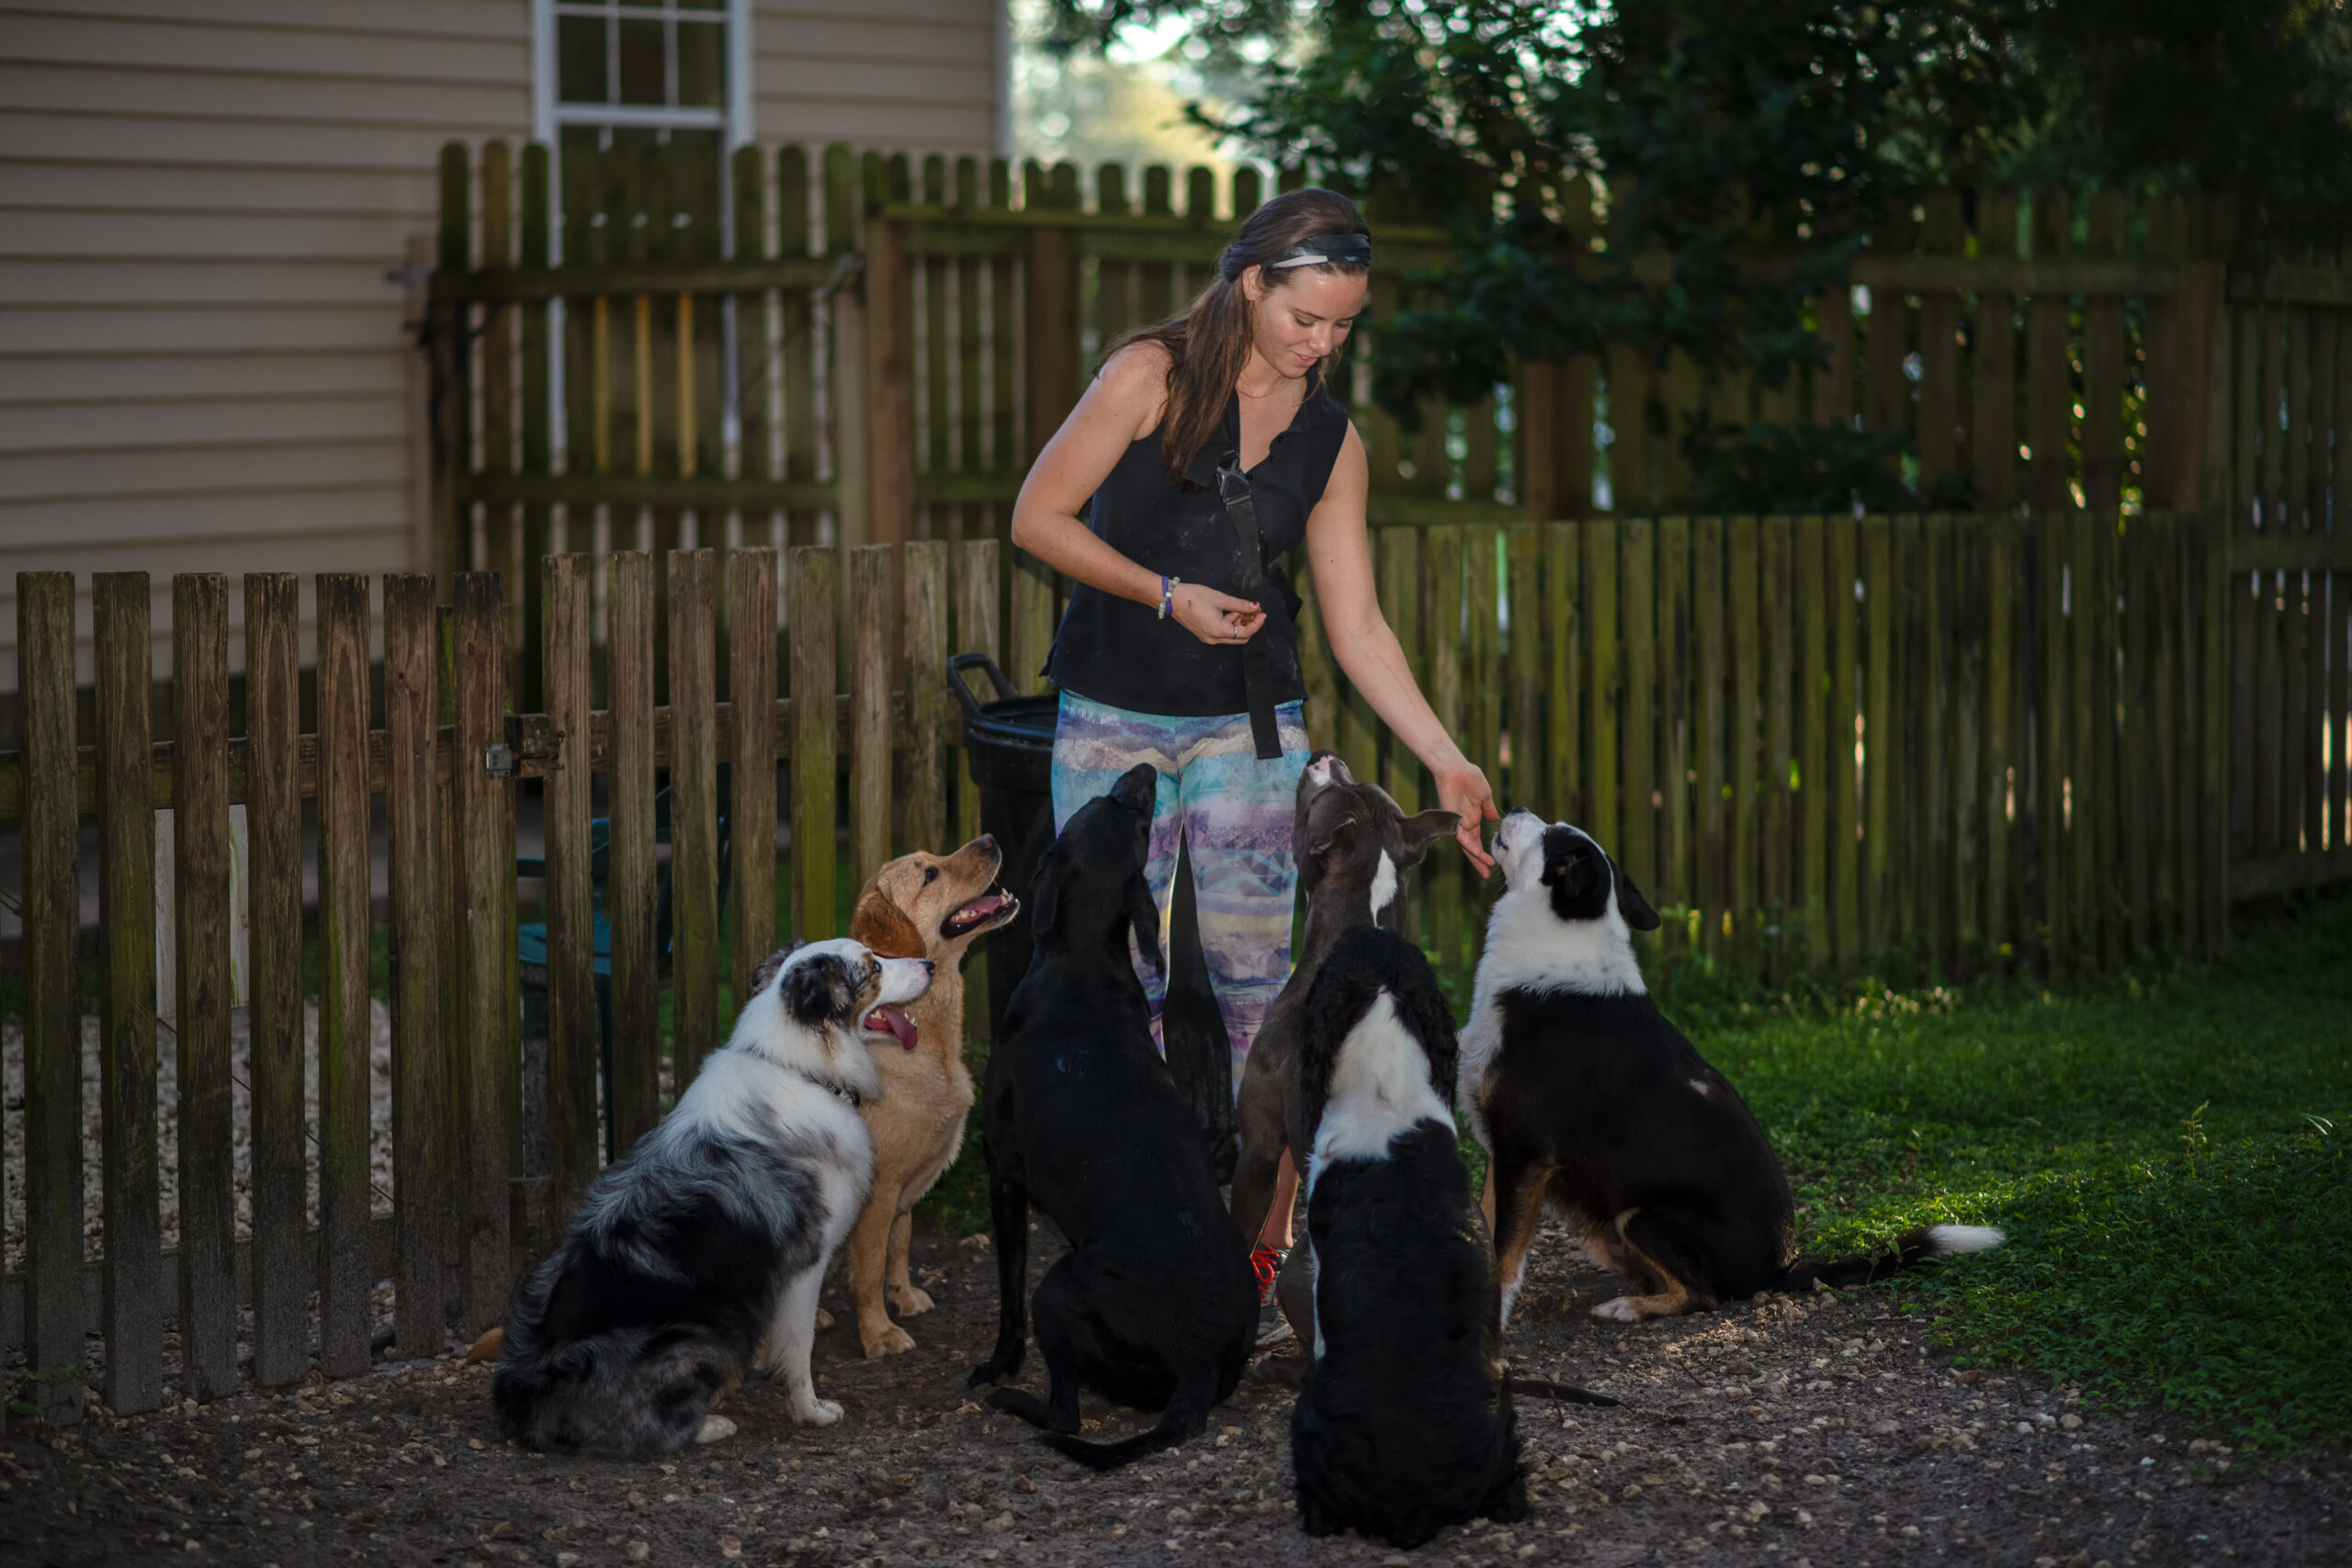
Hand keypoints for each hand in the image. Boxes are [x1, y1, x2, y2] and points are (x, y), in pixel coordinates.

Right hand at [1169, 583, 1265, 646]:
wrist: (1171, 599)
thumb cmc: (1194, 597)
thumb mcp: (1220, 599)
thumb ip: (1239, 604)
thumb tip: (1254, 606)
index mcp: (1218, 631)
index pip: (1245, 633)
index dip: (1256, 624)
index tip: (1262, 613)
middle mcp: (1213, 639)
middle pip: (1239, 638)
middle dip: (1249, 625)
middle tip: (1253, 611)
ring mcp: (1207, 637)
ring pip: (1230, 635)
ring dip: (1238, 623)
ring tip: (1237, 608)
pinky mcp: (1203, 633)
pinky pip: (1221, 632)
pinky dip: (1228, 623)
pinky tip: (1228, 611)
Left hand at [1433, 760, 1499, 876]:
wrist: (1456, 768)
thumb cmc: (1470, 778)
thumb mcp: (1485, 796)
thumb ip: (1488, 809)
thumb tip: (1494, 820)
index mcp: (1472, 819)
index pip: (1477, 840)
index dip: (1483, 852)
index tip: (1493, 863)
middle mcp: (1464, 823)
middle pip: (1471, 847)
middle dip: (1479, 861)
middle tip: (1487, 875)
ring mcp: (1457, 822)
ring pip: (1466, 844)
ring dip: (1475, 856)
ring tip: (1485, 867)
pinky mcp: (1451, 818)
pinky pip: (1459, 834)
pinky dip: (1468, 842)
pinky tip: (1475, 851)